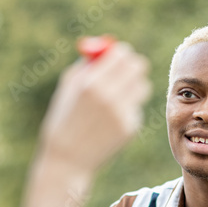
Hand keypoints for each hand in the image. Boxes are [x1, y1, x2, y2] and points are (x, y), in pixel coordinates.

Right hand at [37, 42, 150, 177]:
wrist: (67, 159)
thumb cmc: (64, 119)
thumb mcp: (68, 88)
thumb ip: (88, 64)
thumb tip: (108, 47)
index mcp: (90, 83)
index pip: (122, 55)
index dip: (120, 54)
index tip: (116, 59)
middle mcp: (109, 96)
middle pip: (138, 66)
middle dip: (132, 66)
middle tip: (123, 72)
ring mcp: (122, 113)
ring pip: (143, 86)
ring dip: (133, 86)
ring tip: (117, 96)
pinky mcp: (130, 127)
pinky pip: (137, 107)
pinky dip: (127, 108)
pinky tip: (111, 120)